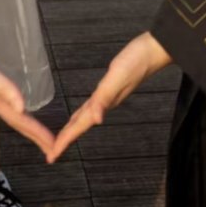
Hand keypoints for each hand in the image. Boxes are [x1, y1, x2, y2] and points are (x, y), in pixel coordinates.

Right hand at [0, 19, 54, 157]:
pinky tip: (19, 107)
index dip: (37, 134)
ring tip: (40, 134)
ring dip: (27, 124)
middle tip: (52, 149)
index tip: (54, 147)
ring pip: (12, 112)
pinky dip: (17, 108)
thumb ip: (1, 87)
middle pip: (17, 120)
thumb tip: (22, 108)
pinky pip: (7, 100)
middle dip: (35, 135)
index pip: (19, 120)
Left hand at [48, 33, 170, 162]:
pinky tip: (85, 112)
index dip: (65, 141)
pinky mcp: (110, 85)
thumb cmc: (137, 62)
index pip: (80, 125)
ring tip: (64, 137)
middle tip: (52, 152)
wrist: (153, 50)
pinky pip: (92, 104)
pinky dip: (84, 112)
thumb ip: (105, 99)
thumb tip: (96, 121)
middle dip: (66, 138)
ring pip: (85, 116)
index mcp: (103, 102)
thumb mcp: (117, 79)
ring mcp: (108, 94)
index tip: (52, 156)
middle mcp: (104, 101)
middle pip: (80, 124)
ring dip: (73, 127)